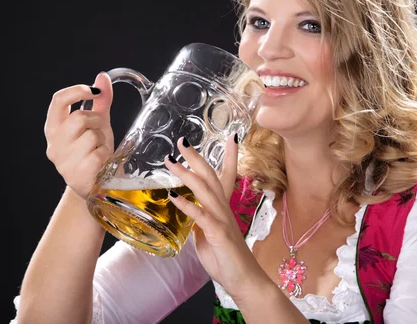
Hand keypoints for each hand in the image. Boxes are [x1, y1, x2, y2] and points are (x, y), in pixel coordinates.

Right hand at [44, 72, 113, 198]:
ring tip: (99, 150)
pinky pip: (99, 153)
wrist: (95, 186)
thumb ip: (100, 102)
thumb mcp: (97, 124)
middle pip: (79, 118)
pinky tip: (101, 163)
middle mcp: (54, 145)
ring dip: (102, 140)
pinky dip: (106, 155)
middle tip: (98, 132)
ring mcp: (64, 162)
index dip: (76, 91)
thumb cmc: (93, 152)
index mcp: (54, 129)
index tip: (92, 90)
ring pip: (92, 135)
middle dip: (96, 121)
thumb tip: (103, 77)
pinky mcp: (78, 175)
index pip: (57, 101)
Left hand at [164, 135, 268, 301]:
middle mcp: (224, 209)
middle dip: (196, 157)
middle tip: (182, 141)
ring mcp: (222, 220)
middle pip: (211, 176)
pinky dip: (187, 205)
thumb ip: (199, 222)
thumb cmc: (226, 259)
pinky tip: (174, 197)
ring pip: (205, 191)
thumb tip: (186, 213)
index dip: (228, 156)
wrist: (244, 280)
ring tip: (171, 162)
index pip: (226, 176)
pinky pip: (201, 217)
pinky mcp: (219, 234)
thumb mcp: (207, 236)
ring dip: (187, 175)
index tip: (229, 136)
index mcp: (222, 208)